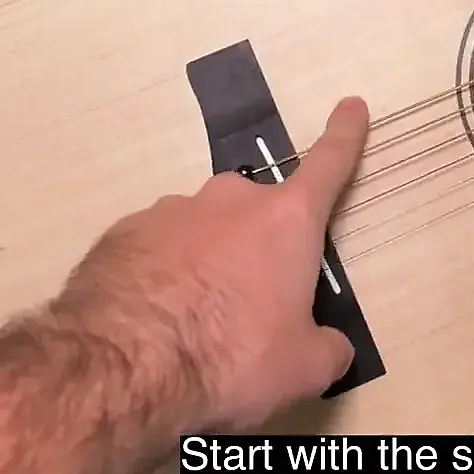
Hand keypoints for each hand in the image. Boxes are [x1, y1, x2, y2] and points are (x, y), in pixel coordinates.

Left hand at [50, 97, 370, 430]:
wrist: (123, 364)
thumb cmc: (231, 357)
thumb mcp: (303, 369)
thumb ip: (326, 348)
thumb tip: (329, 345)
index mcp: (286, 221)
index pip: (328, 166)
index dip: (344, 136)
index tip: (350, 105)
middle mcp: (230, 200)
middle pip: (259, 215)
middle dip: (260, 252)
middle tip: (250, 310)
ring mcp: (172, 210)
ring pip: (205, 233)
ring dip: (208, 265)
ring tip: (193, 325)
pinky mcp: (124, 232)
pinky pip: (159, 250)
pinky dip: (163, 276)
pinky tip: (153, 320)